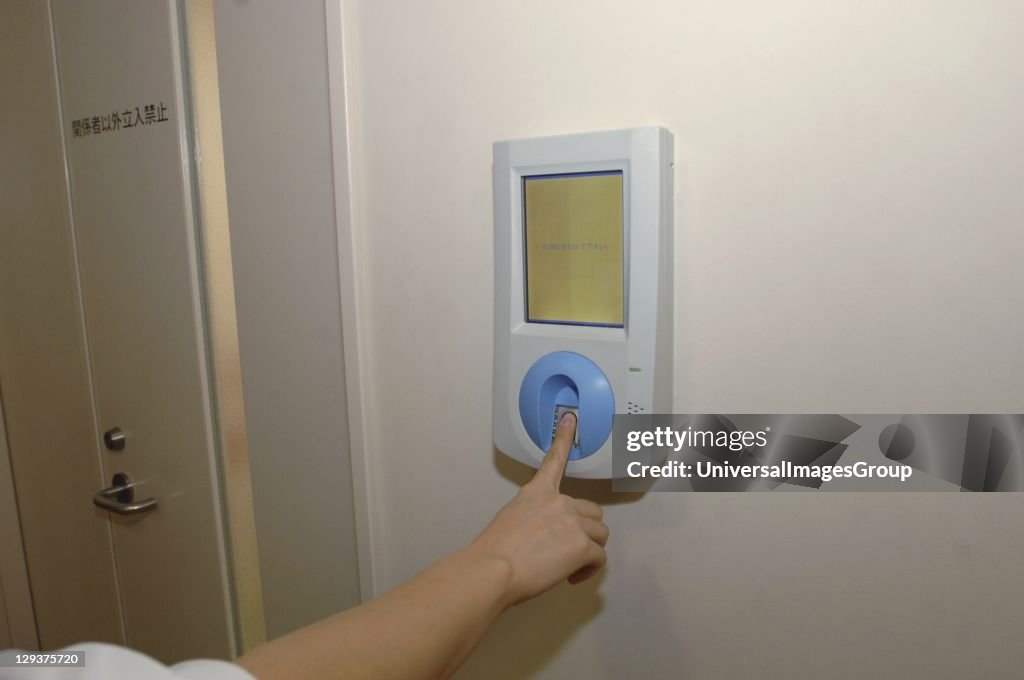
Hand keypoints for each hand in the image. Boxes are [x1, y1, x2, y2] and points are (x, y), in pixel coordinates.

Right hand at [468, 412, 608, 607]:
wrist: (494, 569)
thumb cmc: (494, 552)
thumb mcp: (508, 522)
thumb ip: (531, 519)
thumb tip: (539, 534)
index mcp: (536, 493)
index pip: (554, 460)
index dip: (563, 438)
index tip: (570, 420)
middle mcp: (558, 502)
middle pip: (592, 511)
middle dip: (585, 530)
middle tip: (567, 549)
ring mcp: (573, 522)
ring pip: (599, 535)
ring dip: (588, 551)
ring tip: (568, 566)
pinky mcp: (582, 545)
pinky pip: (599, 557)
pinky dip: (588, 570)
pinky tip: (572, 576)